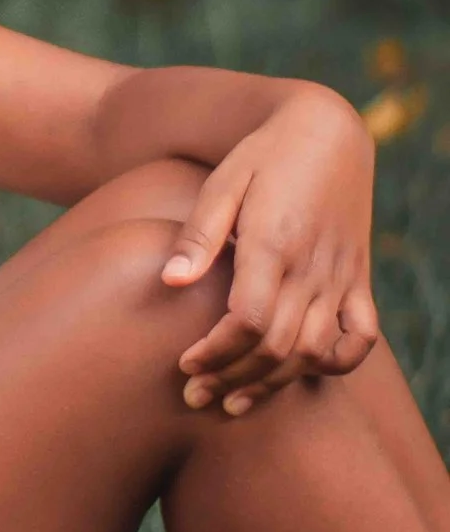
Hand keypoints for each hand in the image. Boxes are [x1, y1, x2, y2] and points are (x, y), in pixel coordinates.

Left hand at [161, 88, 380, 412]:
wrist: (325, 130)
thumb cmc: (262, 155)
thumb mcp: (223, 181)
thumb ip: (198, 234)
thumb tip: (169, 282)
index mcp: (274, 243)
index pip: (248, 321)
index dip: (216, 352)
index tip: (183, 364)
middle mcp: (313, 266)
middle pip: (277, 346)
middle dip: (231, 378)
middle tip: (193, 395)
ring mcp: (341, 276)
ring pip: (314, 351)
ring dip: (273, 383)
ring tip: (231, 401)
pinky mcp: (359, 278)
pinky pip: (362, 336)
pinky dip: (338, 362)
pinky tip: (300, 372)